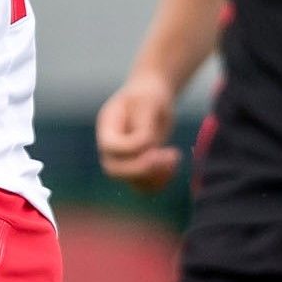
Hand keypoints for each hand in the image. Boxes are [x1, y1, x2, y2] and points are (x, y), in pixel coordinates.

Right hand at [96, 78, 182, 194]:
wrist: (151, 97)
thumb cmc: (148, 95)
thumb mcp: (148, 102)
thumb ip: (145, 125)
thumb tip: (147, 146)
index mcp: (107, 127)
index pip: (110, 147)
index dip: (132, 148)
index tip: (154, 141)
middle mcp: (110, 148)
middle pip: (114, 170)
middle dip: (142, 168)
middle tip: (168, 155)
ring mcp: (121, 160)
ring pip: (131, 181)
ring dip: (155, 175)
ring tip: (174, 157)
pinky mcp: (136, 169)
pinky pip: (143, 186)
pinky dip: (160, 182)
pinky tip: (173, 164)